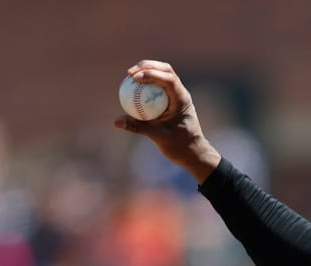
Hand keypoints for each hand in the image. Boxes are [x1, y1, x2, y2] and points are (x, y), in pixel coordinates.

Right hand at [112, 60, 221, 182]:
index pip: (168, 79)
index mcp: (182, 99)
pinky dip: (147, 83)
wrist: (194, 153)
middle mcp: (181, 93)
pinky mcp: (172, 100)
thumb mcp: (158, 137)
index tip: (135, 78)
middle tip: (129, 73)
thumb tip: (116, 122)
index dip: (151, 74)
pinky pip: (158, 86)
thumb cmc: (180, 146)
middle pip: (165, 70)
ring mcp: (177, 95)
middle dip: (147, 66)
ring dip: (147, 71)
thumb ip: (137, 127)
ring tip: (129, 76)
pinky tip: (133, 87)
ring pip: (163, 75)